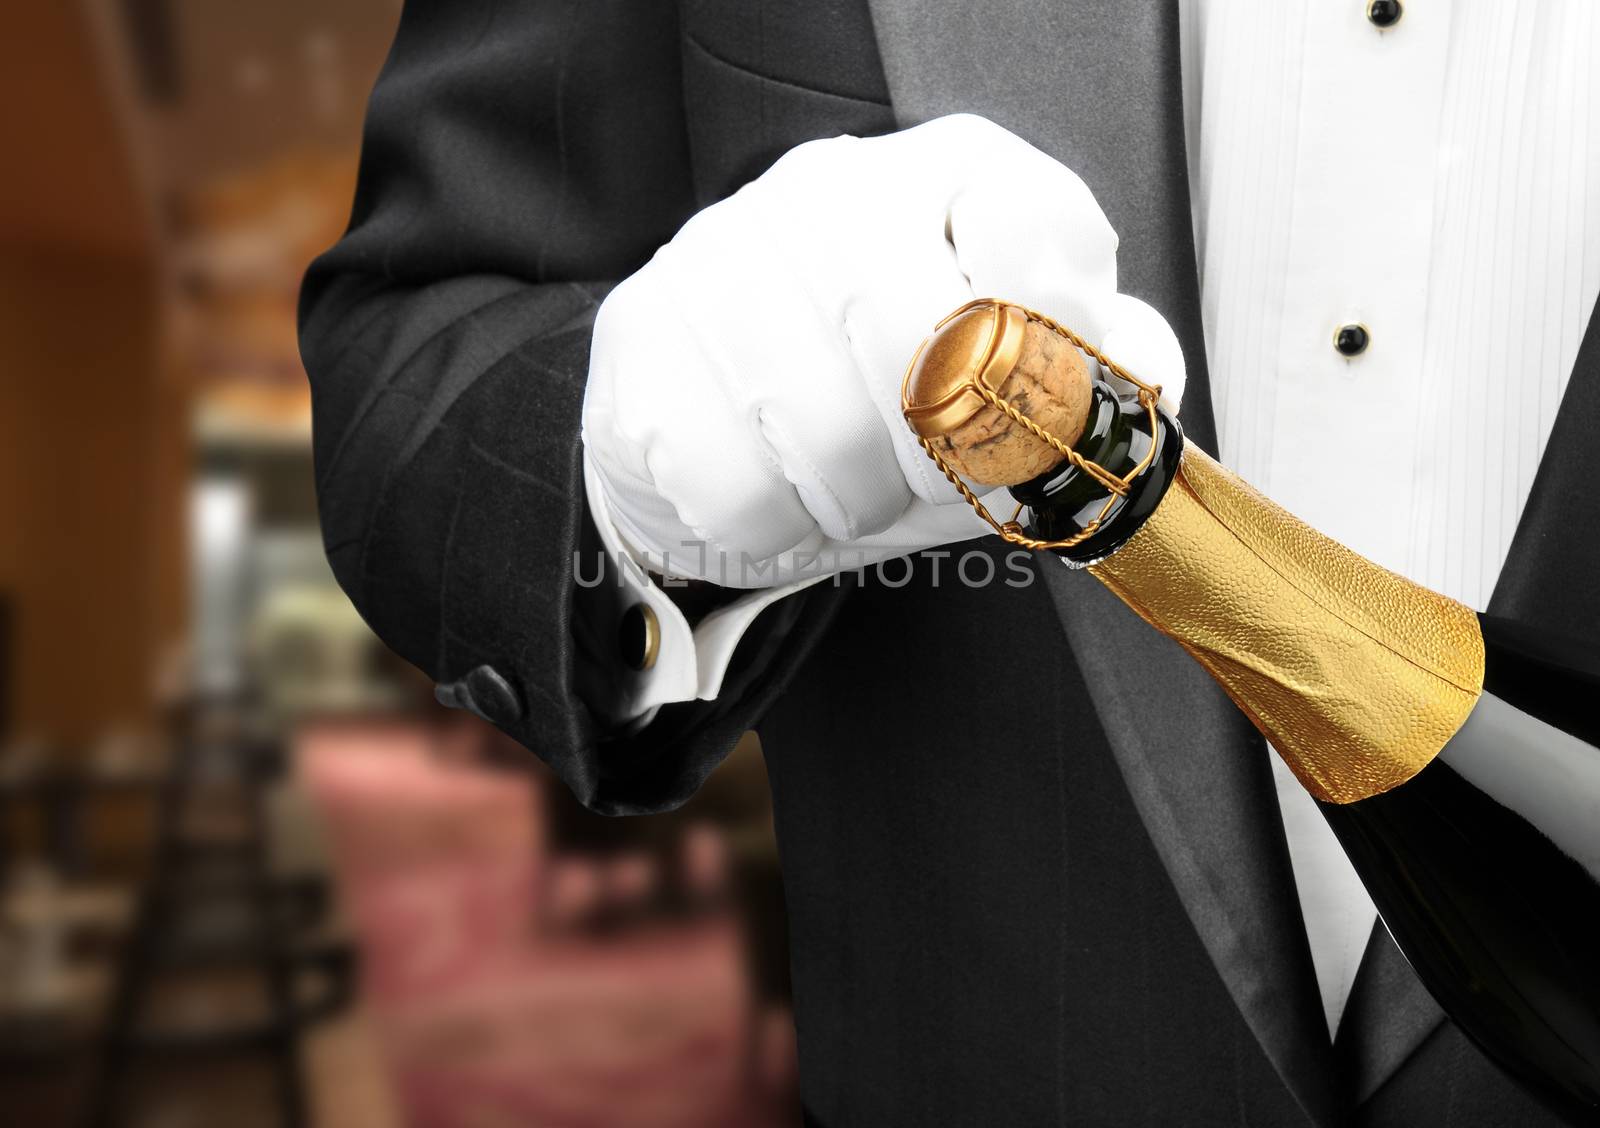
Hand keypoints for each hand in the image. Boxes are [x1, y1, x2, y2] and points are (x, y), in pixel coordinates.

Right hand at [582, 114, 1185, 586]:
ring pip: (816, 420)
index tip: (1043, 409)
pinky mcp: (641, 333)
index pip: (1031, 226)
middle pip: (919, 338)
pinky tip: (775, 499)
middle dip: (945, 456)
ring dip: (854, 500)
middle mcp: (833, 189)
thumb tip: (1137, 374)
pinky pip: (726, 476)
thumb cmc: (888, 399)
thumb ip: (1092, 378)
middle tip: (937, 488)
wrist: (729, 417)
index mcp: (952, 176)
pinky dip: (769, 526)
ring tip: (851, 496)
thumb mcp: (1010, 388)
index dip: (1052, 342)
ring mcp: (724, 253)